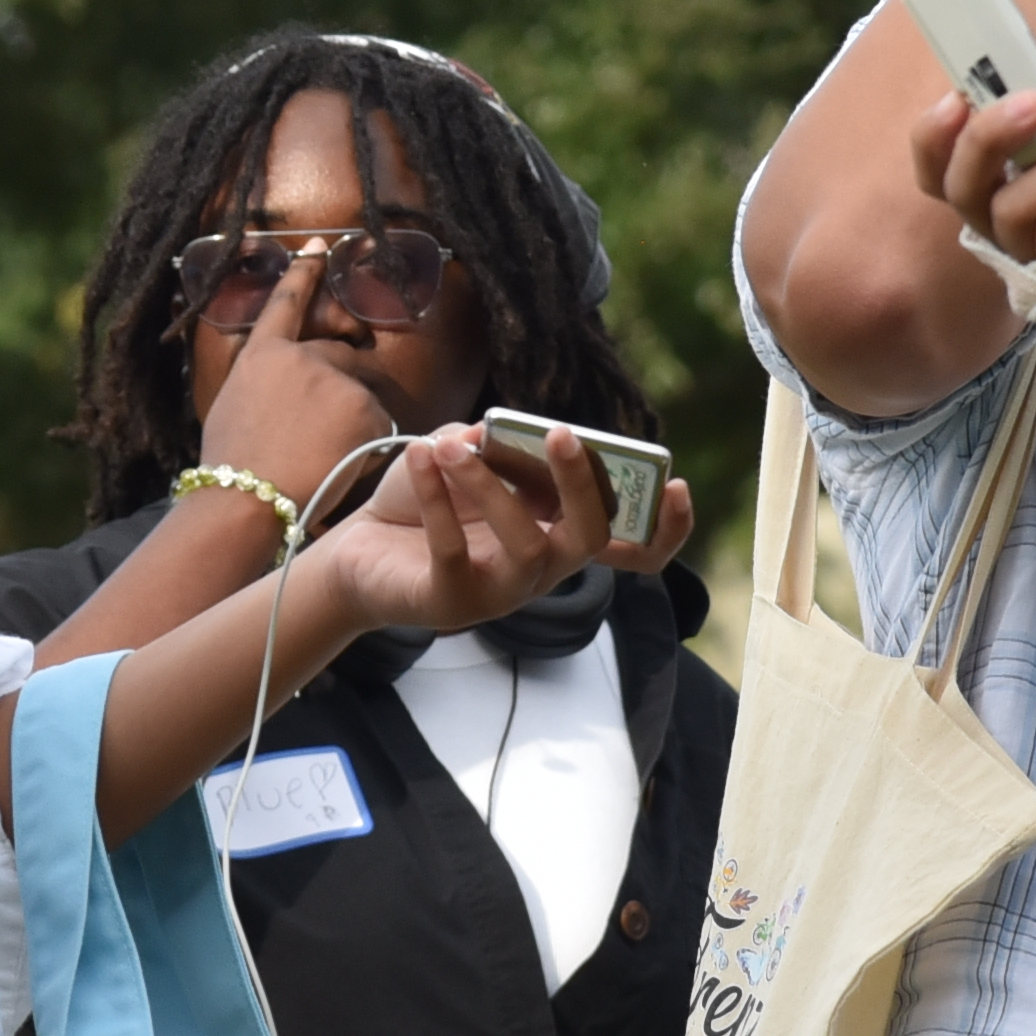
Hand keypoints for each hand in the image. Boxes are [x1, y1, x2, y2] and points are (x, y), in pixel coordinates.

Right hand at [191, 248, 396, 517]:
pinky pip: (378, 422)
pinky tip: (340, 461)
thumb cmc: (232, 464)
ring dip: (351, 418)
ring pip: (359, 393)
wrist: (245, 497)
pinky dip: (368, 441)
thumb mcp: (232, 406)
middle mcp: (300, 356)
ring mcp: (333, 379)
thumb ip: (263, 381)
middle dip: (339, 385)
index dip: (305, 271)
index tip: (321, 245)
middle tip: (321, 430)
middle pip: (337, 355)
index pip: (287, 301)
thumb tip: (284, 381)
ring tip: (323, 454)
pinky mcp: (362, 406)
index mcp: (261, 354)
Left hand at [294, 423, 690, 646]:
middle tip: (562, 434)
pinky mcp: (452, 601)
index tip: (678, 485)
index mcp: (559, 533)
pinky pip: (454, 549)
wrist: (357, 555)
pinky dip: (438, 498)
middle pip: (590, 537)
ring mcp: (501, 592)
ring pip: (526, 544)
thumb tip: (483, 436)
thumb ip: (481, 442)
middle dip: (582, 484)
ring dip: (491, 485)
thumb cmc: (426, 503)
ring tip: (450, 445)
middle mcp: (542, 568)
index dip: (666, 527)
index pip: (632, 546)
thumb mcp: (460, 459)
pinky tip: (422, 455)